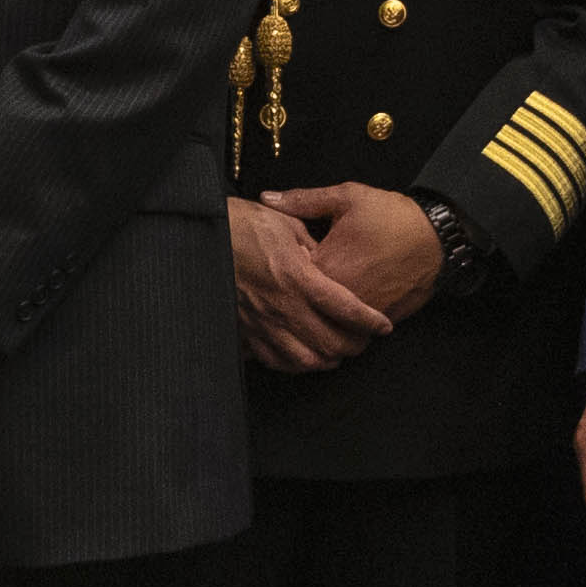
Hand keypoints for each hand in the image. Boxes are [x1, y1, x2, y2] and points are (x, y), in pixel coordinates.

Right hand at [228, 197, 395, 371]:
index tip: (383, 325)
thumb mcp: (285, 224)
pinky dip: (294, 363)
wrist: (202, 238)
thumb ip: (312, 244)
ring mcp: (261, 322)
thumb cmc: (241, 224)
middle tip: (362, 340)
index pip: (344, 307)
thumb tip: (327, 258)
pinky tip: (302, 354)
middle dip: (353, 346)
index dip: (369, 321)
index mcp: (296, 276)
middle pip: (329, 342)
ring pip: (304, 359)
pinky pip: (274, 360)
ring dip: (326, 359)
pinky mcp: (244, 330)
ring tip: (335, 351)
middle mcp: (281, 304)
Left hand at [275, 182, 444, 326]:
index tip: (282, 262)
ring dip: (321, 317)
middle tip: (296, 287)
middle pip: (304, 308)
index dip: (282, 271)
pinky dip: (344, 325)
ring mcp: (360, 313)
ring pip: (328, 326)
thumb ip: (303, 200)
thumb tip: (267, 198)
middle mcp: (340, 295)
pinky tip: (341, 312)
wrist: (438, 237)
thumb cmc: (393, 216)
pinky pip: (352, 332)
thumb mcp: (346, 198)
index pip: (287, 279)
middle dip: (298, 299)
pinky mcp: (379, 321)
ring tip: (319, 303)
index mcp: (325, 264)